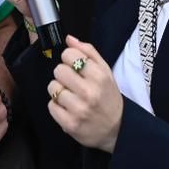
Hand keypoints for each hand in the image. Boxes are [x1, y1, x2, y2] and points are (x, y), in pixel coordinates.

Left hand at [48, 37, 122, 151]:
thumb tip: (69, 39)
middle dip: (63, 75)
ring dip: (58, 91)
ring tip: (70, 96)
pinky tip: (67, 108)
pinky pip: (51, 106)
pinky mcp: (69, 124)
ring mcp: (79, 109)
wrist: (117, 129)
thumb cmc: (108, 97)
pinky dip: (56, 106)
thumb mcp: (106, 72)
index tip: (75, 67)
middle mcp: (89, 92)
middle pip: (58, 70)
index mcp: (99, 76)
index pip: (69, 55)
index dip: (69, 59)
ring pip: (52, 88)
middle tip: (72, 83)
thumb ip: (88, 52)